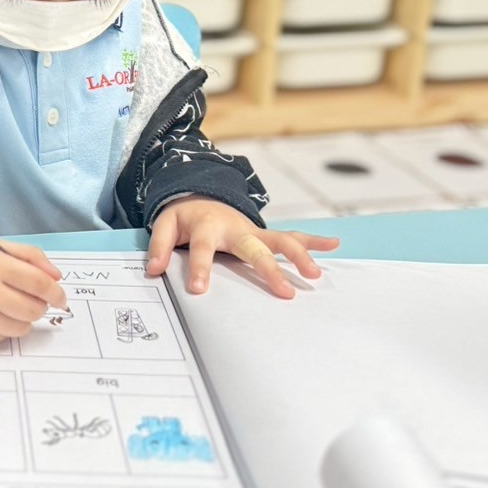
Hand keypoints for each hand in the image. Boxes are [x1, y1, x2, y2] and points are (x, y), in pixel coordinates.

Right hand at [0, 241, 67, 347]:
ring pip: (22, 328)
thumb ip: (30, 257)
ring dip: (22, 319)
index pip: (37, 282)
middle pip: (33, 309)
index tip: (60, 298)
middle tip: (30, 300)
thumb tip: (56, 278)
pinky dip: (4, 328)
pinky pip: (4, 338)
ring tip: (8, 307)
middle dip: (38, 306)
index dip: (55, 292)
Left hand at [146, 197, 337, 297]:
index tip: (200, 290)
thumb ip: (160, 247)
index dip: (200, 268)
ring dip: (300, 255)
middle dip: (269, 269)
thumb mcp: (165, 225)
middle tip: (284, 292)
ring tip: (315, 274)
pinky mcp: (264, 235)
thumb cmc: (185, 217)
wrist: (201, 195)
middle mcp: (235, 228)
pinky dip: (313, 240)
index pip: (203, 250)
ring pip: (281, 240)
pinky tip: (334, 245)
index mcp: (207, 227)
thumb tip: (153, 270)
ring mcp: (254, 231)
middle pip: (254, 248)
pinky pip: (292, 236)